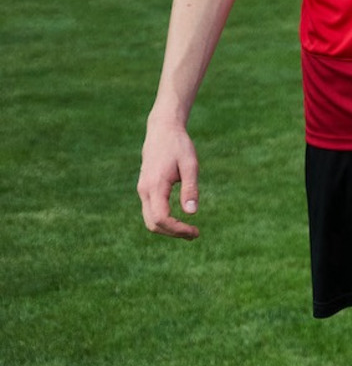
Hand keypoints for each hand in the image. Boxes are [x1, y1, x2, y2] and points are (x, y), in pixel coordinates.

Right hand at [138, 120, 201, 239]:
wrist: (162, 130)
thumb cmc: (179, 146)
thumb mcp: (190, 165)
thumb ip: (190, 188)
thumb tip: (192, 213)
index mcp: (155, 186)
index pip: (161, 218)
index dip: (177, 229)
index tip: (195, 231)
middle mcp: (144, 190)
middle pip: (153, 223)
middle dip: (173, 233)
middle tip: (195, 234)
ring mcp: (143, 190)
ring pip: (150, 219)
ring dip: (169, 229)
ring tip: (190, 231)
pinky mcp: (145, 189)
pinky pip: (151, 211)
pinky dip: (164, 221)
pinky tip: (180, 221)